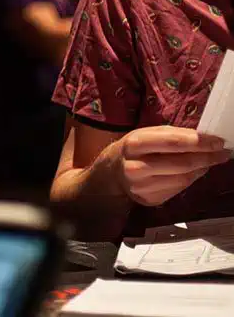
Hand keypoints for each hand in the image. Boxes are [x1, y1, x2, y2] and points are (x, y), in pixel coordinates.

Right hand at [114, 127, 229, 206]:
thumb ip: (173, 135)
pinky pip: (178, 189)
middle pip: (181, 164)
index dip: (199, 142)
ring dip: (202, 169)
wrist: (111, 173)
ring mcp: (142, 186)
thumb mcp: (146, 134)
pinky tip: (194, 171)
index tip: (218, 141)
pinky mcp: (149, 199)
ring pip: (183, 179)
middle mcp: (136, 167)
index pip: (172, 142)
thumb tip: (204, 139)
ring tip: (210, 161)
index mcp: (135, 144)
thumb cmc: (134, 149)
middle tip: (223, 153)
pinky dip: (191, 179)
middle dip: (206, 157)